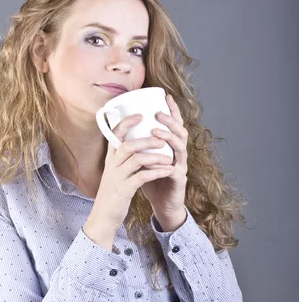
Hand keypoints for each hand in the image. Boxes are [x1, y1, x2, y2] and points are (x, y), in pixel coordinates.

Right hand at [84, 113, 174, 246]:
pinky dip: (157, 172)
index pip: (115, 135)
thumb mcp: (114, 173)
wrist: (102, 218)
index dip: (127, 123)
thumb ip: (123, 159)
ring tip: (170, 157)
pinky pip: (142, 177)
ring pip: (136, 159)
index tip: (140, 115)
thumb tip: (137, 144)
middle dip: (147, 140)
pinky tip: (168, 171)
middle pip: (128, 145)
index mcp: (110, 159)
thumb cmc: (112, 194)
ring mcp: (117, 178)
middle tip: (162, 139)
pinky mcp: (124, 190)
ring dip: (156, 156)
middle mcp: (112, 166)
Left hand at [140, 93, 188, 222]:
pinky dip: (166, 165)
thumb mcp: (144, 160)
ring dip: (169, 138)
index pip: (174, 124)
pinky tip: (160, 161)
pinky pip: (174, 170)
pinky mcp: (179, 181)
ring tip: (157, 132)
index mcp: (171, 147)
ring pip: (181, 148)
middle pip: (181, 132)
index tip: (166, 96)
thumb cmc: (152, 181)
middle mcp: (179, 154)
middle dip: (171, 121)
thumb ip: (137, 146)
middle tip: (158, 114)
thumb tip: (119, 129)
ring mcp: (181, 167)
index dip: (172, 110)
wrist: (162, 205)